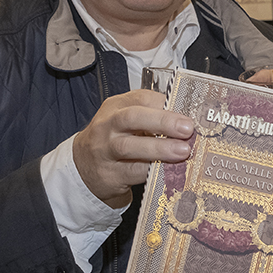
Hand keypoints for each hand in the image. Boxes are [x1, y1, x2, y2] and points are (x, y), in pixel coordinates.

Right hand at [72, 90, 194, 208]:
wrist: (84, 166)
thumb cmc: (114, 139)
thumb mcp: (126, 121)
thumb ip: (151, 117)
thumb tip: (187, 120)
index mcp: (116, 106)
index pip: (141, 98)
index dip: (167, 103)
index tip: (189, 111)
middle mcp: (107, 125)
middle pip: (132, 117)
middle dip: (163, 121)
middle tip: (187, 128)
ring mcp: (105, 150)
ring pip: (130, 146)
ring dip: (159, 148)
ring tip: (183, 151)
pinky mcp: (109, 174)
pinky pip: (133, 171)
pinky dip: (154, 169)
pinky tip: (171, 169)